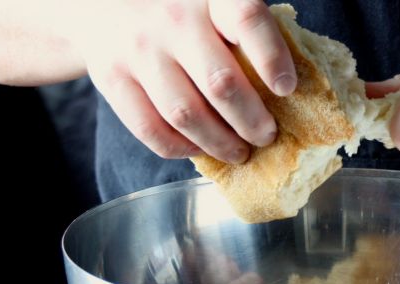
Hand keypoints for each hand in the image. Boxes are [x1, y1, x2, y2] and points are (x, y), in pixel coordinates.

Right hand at [74, 0, 295, 163]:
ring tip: (240, 151)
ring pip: (187, 115)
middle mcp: (171, 18)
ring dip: (221, 143)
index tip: (288, 88)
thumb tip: (288, 87)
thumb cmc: (179, 7)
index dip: (272, 57)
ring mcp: (137, 49)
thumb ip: (245, 30)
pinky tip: (199, 148)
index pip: (247, 19)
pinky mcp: (112, 78)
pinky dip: (181, 148)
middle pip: (220, 83)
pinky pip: (151, 129)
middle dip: (252, 121)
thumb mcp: (213, 2)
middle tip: (266, 135)